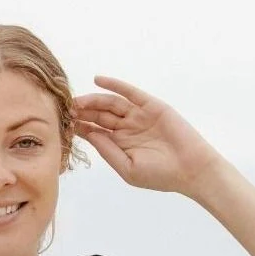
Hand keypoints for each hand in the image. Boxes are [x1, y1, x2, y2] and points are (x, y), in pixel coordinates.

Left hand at [71, 75, 222, 195]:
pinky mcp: (151, 106)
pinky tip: (98, 80)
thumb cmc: (160, 175)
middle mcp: (127, 129)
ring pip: (111, 104)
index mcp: (120, 146)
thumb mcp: (127, 168)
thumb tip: (89, 134)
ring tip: (77, 100)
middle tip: (66, 109)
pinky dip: (114, 85)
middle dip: (83, 112)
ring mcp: (139, 116)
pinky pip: (129, 92)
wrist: (190, 168)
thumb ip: (108, 151)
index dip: (81, 127)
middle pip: (100, 116)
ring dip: (94, 100)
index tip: (65, 125)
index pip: (95, 132)